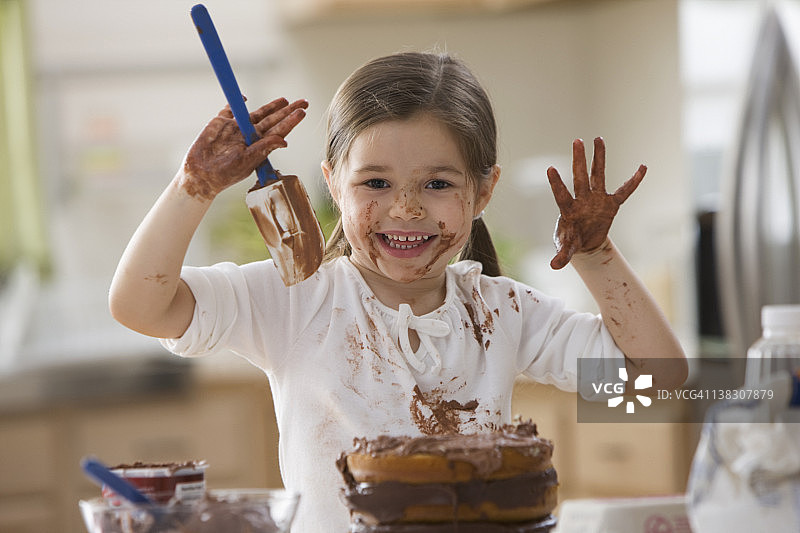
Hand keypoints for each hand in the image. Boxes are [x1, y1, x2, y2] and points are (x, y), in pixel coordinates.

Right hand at [180, 97, 308, 199]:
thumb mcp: (246, 161)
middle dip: (287, 111)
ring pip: (257, 113)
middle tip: (303, 102)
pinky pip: (229, 108)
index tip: (302, 112)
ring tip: (285, 100)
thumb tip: (284, 141)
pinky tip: (244, 97)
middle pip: (272, 119)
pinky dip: (236, 101)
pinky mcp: (220, 122)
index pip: (278, 130)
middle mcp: (250, 135)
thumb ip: (263, 148)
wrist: (200, 174)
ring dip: (271, 107)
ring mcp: (236, 128)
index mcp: (258, 145)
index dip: (290, 121)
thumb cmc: (225, 173)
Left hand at [546, 137, 644, 268]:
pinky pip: (625, 191)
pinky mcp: (611, 204)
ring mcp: (597, 199)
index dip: (556, 183)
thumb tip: (554, 266)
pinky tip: (643, 168)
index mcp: (568, 210)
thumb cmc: (571, 242)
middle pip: (579, 177)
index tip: (551, 168)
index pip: (561, 194)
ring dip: (598, 158)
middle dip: (579, 160)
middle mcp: (582, 200)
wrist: (584, 243)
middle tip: (577, 140)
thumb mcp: (566, 249)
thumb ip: (562, 255)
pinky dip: (634, 181)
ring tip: (598, 138)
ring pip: (597, 175)